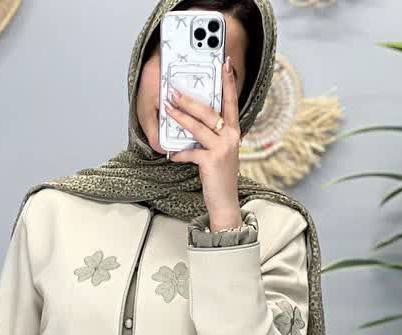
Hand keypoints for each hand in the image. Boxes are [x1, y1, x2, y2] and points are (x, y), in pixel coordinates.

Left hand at [165, 55, 242, 229]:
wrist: (226, 202)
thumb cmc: (220, 177)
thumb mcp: (220, 153)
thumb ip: (213, 137)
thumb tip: (193, 123)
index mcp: (234, 132)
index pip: (231, 102)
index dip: (228, 83)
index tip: (225, 64)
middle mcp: (231, 137)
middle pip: (209, 112)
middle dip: (190, 100)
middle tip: (175, 91)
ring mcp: (222, 149)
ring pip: (198, 127)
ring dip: (181, 117)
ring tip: (168, 109)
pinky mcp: (212, 162)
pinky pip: (191, 152)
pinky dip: (181, 153)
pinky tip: (174, 155)